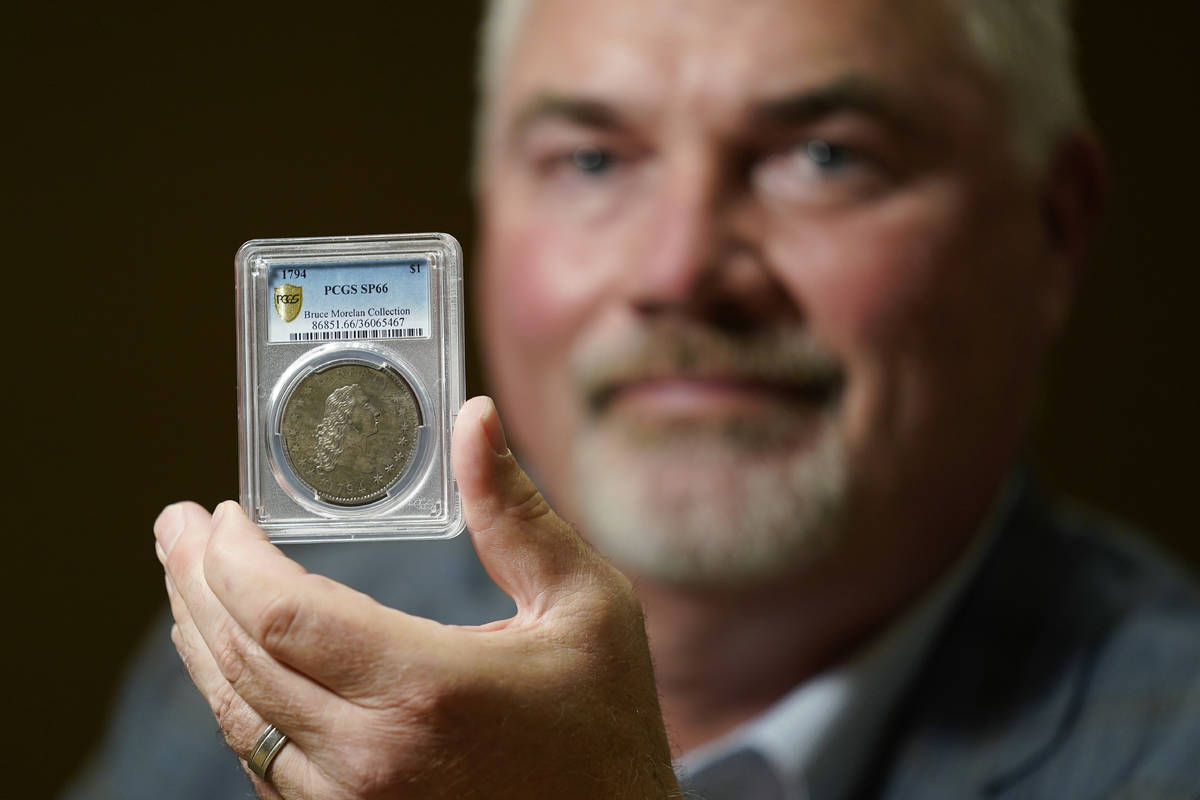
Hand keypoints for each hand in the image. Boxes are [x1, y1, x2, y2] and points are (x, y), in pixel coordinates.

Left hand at [155, 396, 679, 798]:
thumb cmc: (606, 727)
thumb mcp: (585, 604)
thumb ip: (516, 513)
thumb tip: (474, 418)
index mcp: (426, 688)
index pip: (280, 613)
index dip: (230, 557)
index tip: (219, 512)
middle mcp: (370, 757)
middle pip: (240, 658)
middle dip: (194, 582)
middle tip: (176, 528)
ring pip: (237, 717)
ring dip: (201, 641)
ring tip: (188, 583)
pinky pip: (263, 761)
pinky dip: (235, 700)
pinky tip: (233, 661)